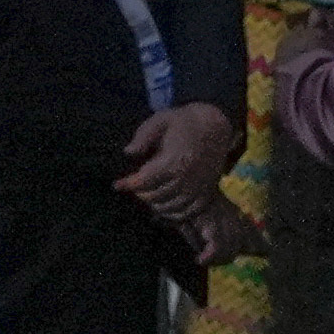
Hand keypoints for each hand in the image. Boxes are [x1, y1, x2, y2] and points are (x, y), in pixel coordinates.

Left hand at [114, 100, 238, 233]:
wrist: (216, 125)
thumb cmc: (184, 121)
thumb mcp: (161, 120)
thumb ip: (143, 136)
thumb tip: (128, 153)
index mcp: (173, 161)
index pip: (143, 181)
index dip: (127, 184)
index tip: (117, 185)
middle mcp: (186, 179)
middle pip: (154, 196)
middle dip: (140, 193)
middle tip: (135, 187)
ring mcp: (198, 188)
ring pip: (169, 207)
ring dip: (155, 204)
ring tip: (148, 195)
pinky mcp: (207, 193)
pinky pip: (187, 213)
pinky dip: (173, 213)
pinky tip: (165, 206)